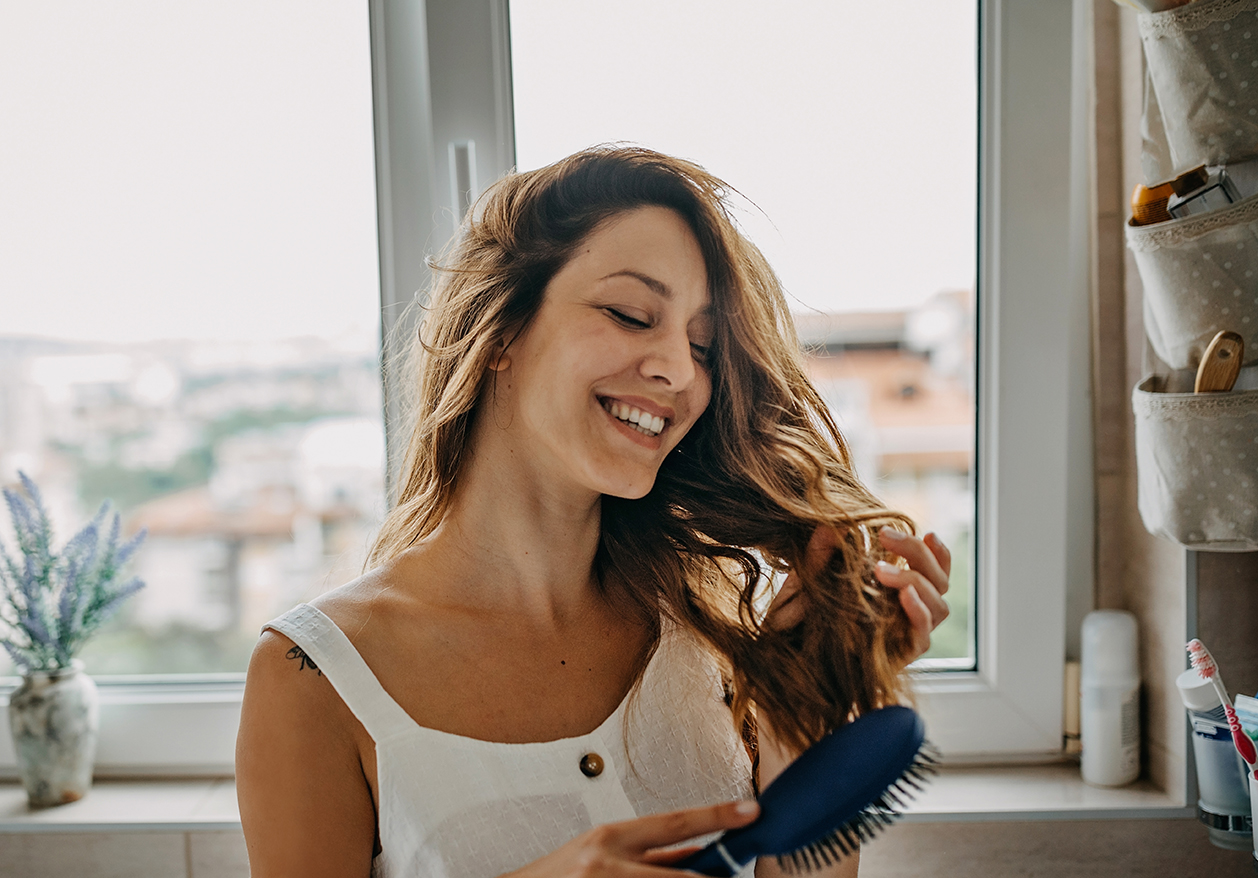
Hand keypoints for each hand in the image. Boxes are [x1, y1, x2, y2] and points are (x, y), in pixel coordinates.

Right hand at [504, 800, 758, 877]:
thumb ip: (649, 855)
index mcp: (610, 839)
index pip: (674, 823)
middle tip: (735, 873)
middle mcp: (608, 864)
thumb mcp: (601, 854)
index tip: (750, 811)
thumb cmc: (558, 877)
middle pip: (681, 877)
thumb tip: (699, 852)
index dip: (716, 816)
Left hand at [765, 526, 950, 659]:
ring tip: (881, 570)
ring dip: (916, 580)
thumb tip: (830, 526)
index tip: (928, 532)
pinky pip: (923, 636)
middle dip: (918, 554)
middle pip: (939, 582)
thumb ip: (819, 557)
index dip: (938, 553)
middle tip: (885, 535)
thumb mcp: (806, 585)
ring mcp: (905, 635)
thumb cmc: (798, 625)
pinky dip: (919, 612)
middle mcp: (906, 613)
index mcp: (894, 592)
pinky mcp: (900, 657)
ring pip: (940, 607)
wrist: (789, 670)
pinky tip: (903, 595)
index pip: (933, 572)